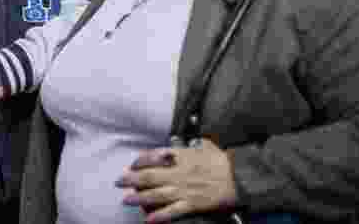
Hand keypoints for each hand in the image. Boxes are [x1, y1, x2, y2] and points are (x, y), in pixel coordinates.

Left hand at [114, 139, 237, 222]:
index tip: (131, 164)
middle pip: (150, 176)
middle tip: (119, 181)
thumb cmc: (223, 161)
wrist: (239, 178)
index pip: (154, 156)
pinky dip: (159, 216)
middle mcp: (179, 173)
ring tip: (126, 199)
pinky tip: (148, 219)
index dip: (140, 160)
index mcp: (181, 156)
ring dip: (139, 198)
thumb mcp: (206, 145)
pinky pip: (172, 211)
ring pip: (156, 194)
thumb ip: (192, 144)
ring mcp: (185, 190)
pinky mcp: (192, 204)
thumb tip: (185, 142)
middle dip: (131, 179)